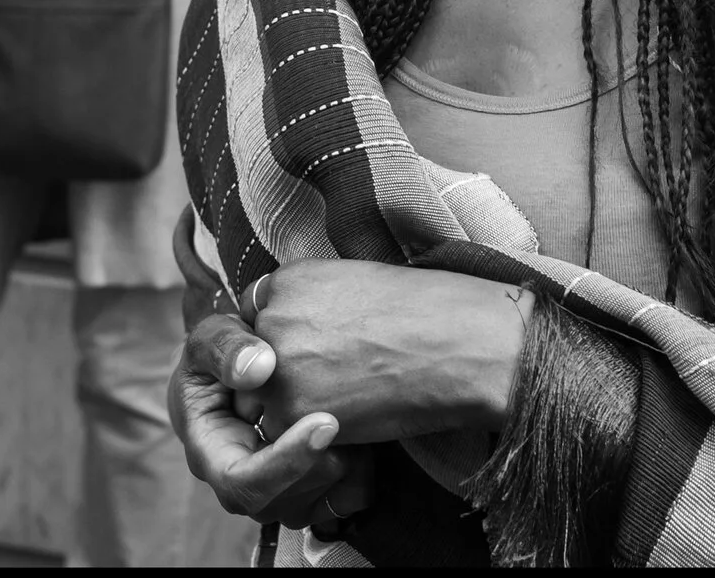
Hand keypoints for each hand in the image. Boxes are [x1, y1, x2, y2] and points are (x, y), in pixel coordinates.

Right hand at [172, 310, 358, 528]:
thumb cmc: (222, 353)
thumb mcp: (211, 337)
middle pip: (284, 502)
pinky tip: (363, 437)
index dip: (286, 462)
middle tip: (346, 416)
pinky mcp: (306, 494)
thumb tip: (257, 370)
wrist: (244, 368)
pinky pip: (342, 503)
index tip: (327, 423)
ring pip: (316, 506)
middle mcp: (241, 485)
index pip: (242, 483)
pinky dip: (361, 475)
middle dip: (321, 461)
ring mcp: (275, 494)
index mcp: (211, 456)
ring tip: (352, 415)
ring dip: (344, 464)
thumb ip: (225, 347)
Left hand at [243, 261, 529, 447]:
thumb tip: (286, 334)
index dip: (290, 342)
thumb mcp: (352, 283)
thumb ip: (305, 303)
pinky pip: (287, 434)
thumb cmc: (423, 310)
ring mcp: (276, 365)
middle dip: (288, 376)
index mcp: (285, 281)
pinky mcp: (291, 410)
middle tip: (344, 372)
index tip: (325, 348)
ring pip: (265, 404)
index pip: (258, 322)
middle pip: (255, 365)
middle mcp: (270, 318)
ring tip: (354, 389)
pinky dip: (318, 431)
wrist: (459, 342)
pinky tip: (358, 411)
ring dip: (297, 407)